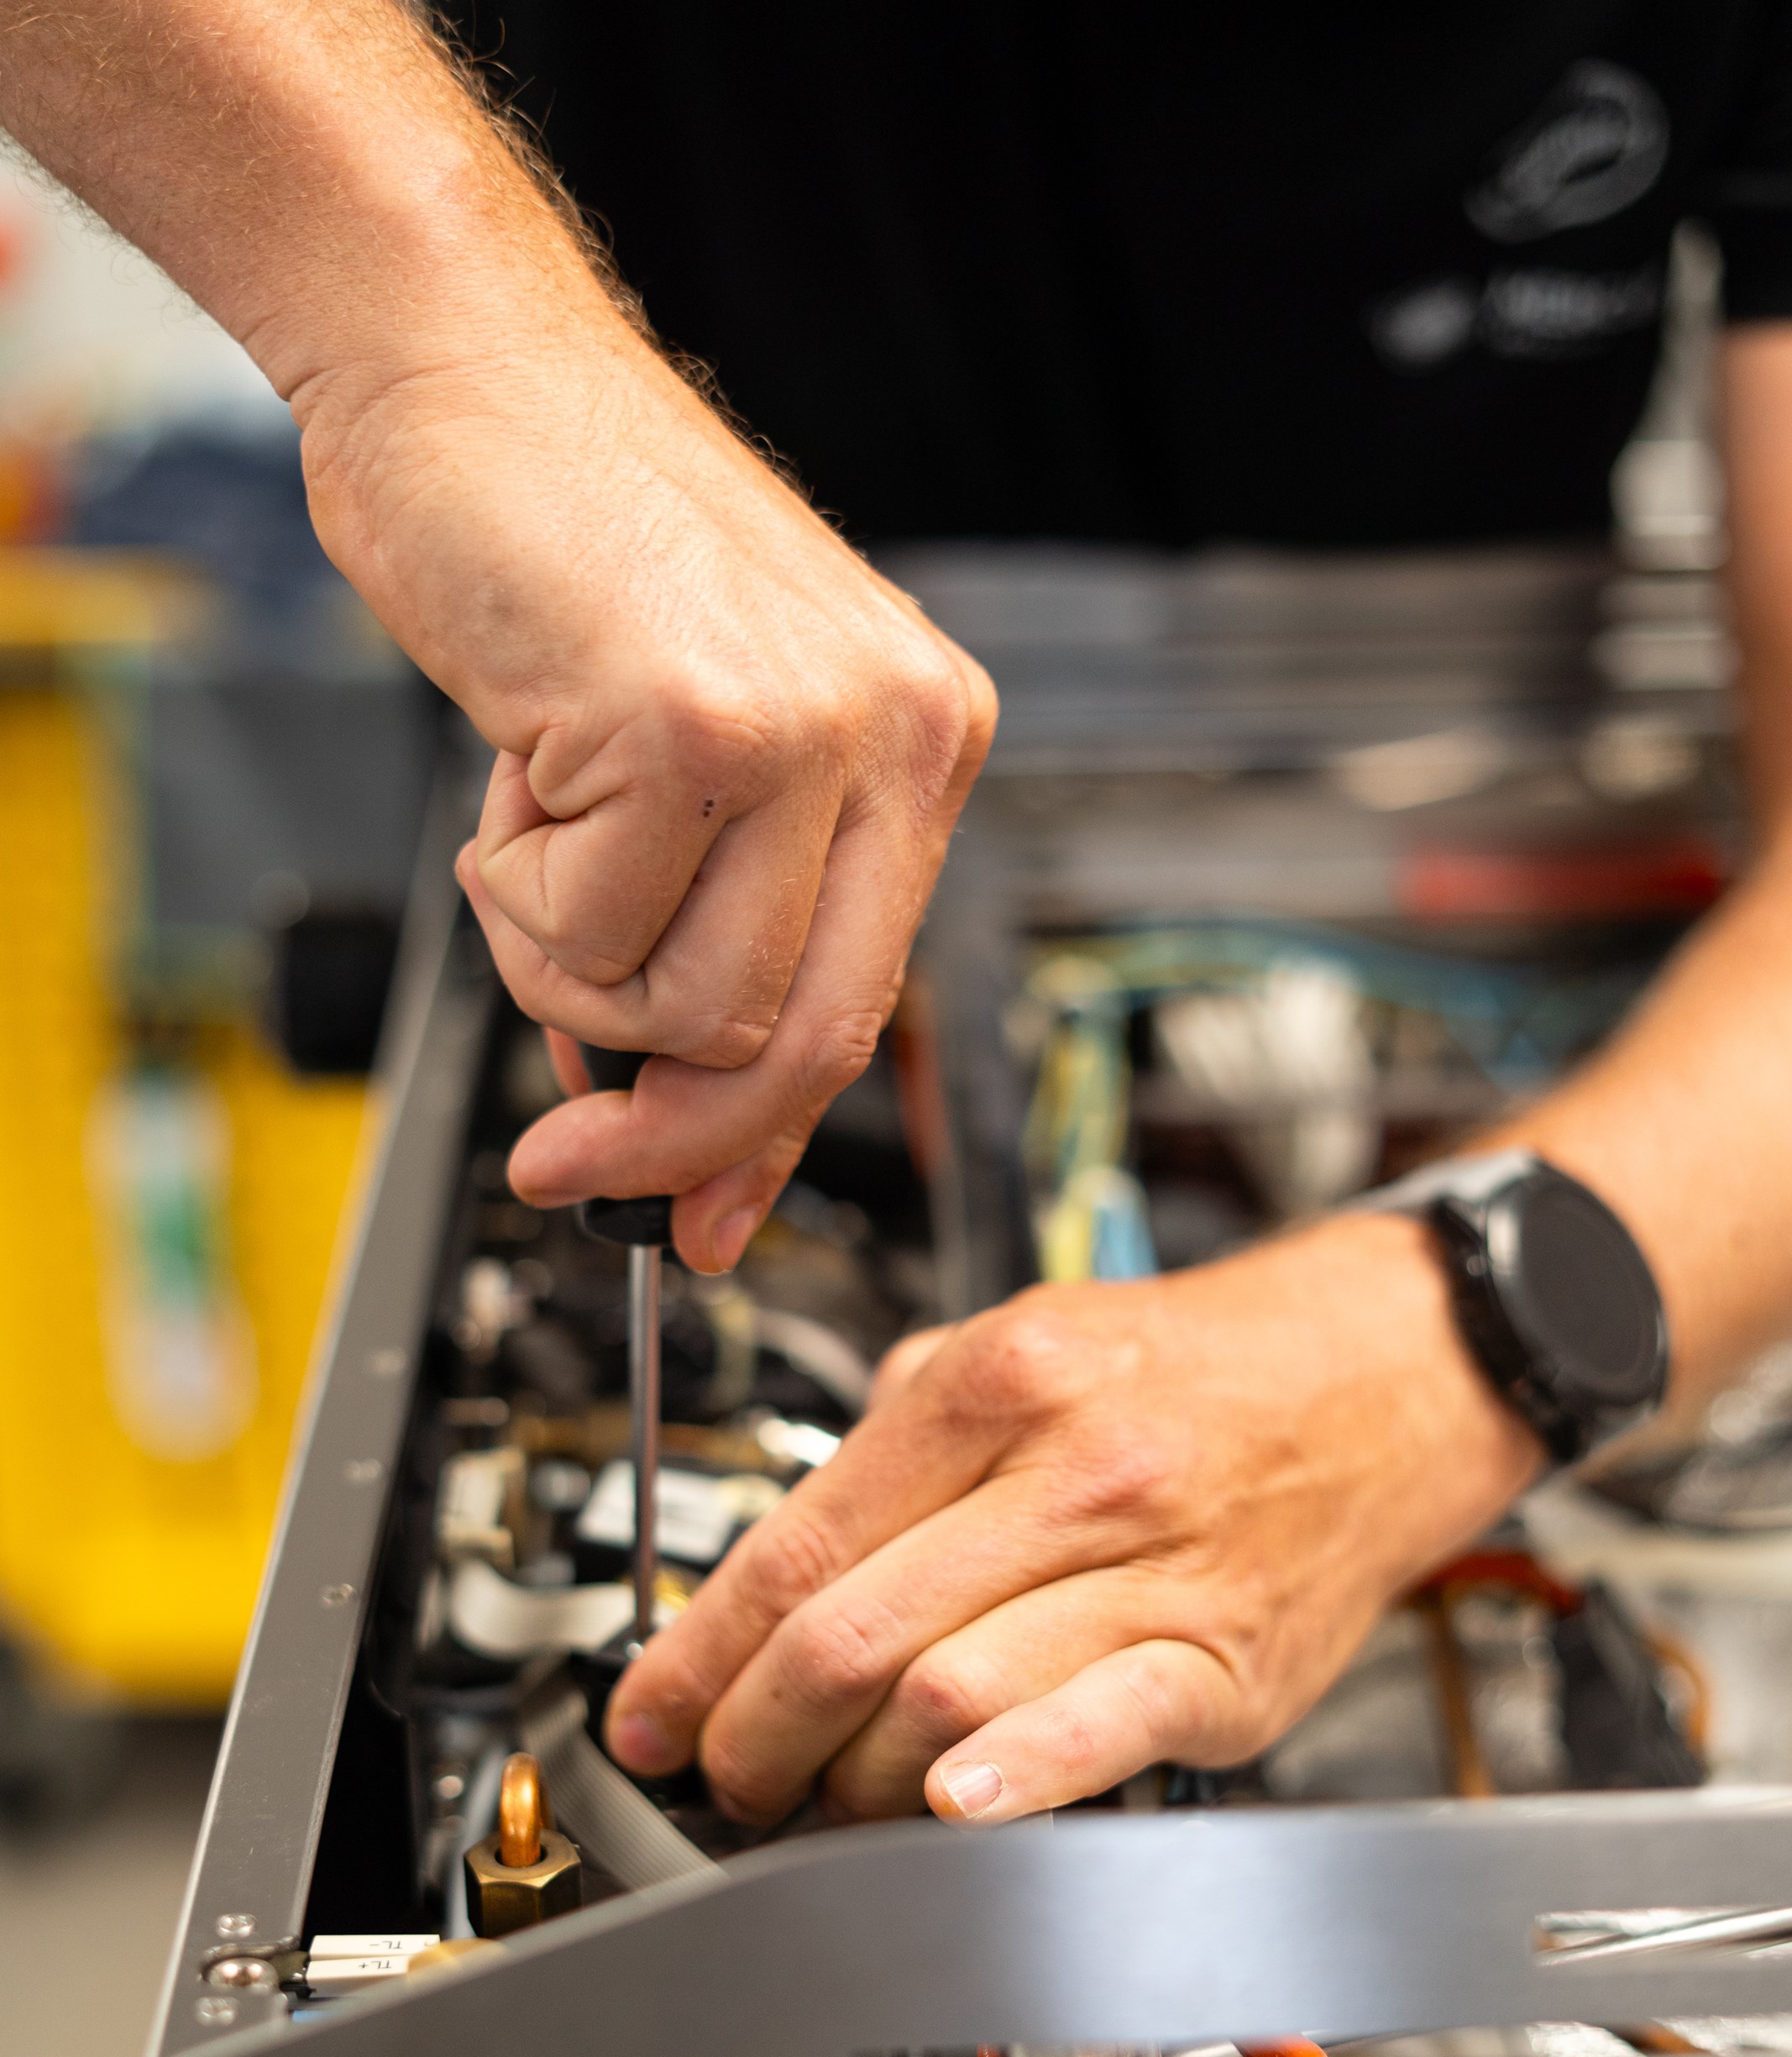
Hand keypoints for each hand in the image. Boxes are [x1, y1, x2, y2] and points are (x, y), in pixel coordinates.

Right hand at [297, 302, 994, 1272]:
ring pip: (687, 1006)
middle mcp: (893, 733)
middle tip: (569, 1158)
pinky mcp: (694, 722)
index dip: (770, 1141)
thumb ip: (704, 925)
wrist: (464, 371)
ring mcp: (806, 727)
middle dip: (673, 1135)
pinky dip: (513, 891)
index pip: (869, 1006)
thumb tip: (654, 1110)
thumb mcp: (683, 757)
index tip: (704, 1220)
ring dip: (566, 972)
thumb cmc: (565, 549)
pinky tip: (512, 778)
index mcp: (919, 742)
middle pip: (802, 1041)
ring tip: (531, 844)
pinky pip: (587, 930)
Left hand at [603, 1214, 1540, 1821]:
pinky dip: (1016, 1775)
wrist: (1389, 1371)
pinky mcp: (1227, 1655)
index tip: (651, 1715)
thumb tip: (775, 1569)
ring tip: (825, 1803)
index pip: (800, 1544)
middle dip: (754, 1735)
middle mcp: (1069, 1467)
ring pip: (946, 1694)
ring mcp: (1154, 1564)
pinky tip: (953, 1807)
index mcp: (997, 1379)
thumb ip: (901, 1443)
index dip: (698, 1652)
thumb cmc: (1198, 1371)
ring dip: (853, 1782)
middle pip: (850, 1633)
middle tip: (726, 1777)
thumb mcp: (1028, 1341)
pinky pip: (1104, 1725)